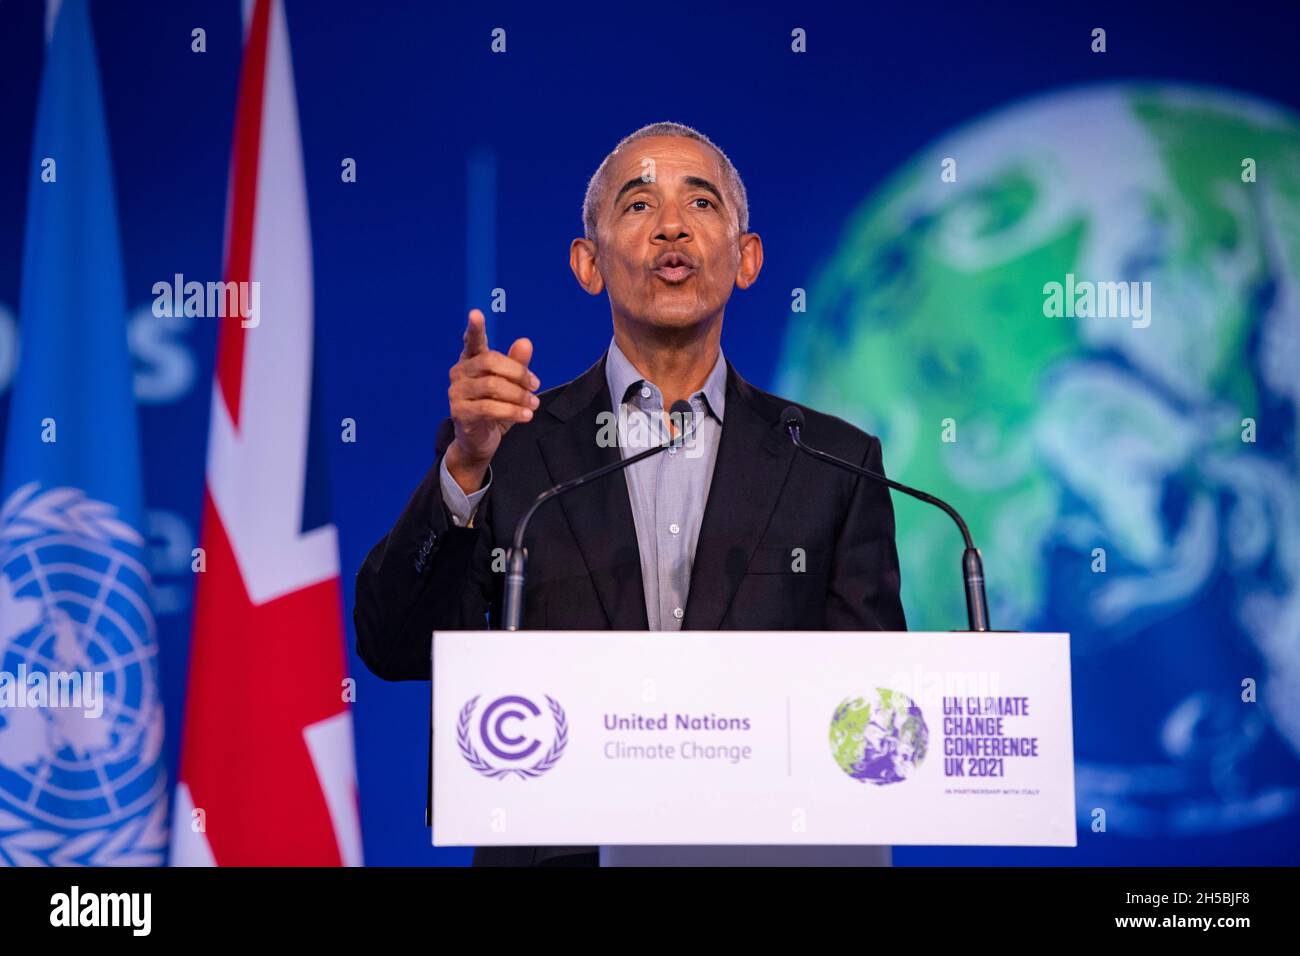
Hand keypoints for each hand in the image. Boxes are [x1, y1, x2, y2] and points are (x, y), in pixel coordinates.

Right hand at [445, 309, 538, 493]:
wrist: (479, 441)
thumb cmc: (494, 408)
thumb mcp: (511, 386)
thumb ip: (518, 364)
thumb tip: (525, 341)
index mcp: (471, 360)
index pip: (472, 341)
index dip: (475, 328)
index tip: (476, 313)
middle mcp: (460, 372)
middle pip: (490, 361)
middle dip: (518, 372)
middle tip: (535, 385)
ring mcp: (457, 392)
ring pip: (492, 385)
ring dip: (519, 395)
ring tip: (533, 404)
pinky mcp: (460, 412)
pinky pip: (489, 408)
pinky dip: (512, 411)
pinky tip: (525, 415)